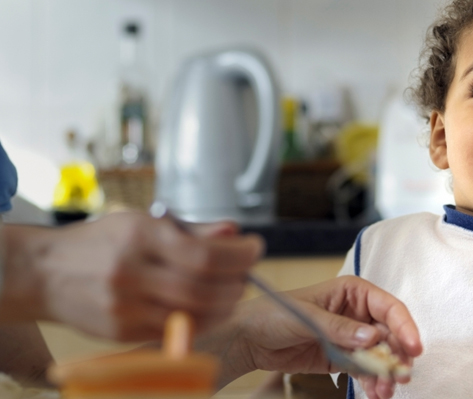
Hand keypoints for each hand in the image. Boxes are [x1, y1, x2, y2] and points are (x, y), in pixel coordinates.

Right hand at [0, 212, 262, 340]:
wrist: (47, 272)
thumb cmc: (101, 242)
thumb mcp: (143, 222)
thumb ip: (192, 230)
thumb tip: (233, 232)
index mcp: (139, 235)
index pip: (205, 253)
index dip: (240, 255)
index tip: (256, 249)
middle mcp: (131, 270)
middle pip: (204, 287)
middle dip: (237, 282)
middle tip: (247, 274)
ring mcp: (124, 305)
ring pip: (194, 314)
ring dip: (226, 305)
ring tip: (233, 291)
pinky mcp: (121, 331)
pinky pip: (174, 330)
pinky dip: (202, 321)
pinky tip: (209, 308)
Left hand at [217, 276, 421, 392]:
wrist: (249, 338)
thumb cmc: (274, 313)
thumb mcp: (307, 317)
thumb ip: (339, 327)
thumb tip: (371, 336)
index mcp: (351, 291)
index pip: (388, 307)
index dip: (404, 326)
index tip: (413, 347)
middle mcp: (355, 313)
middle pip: (389, 334)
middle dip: (397, 356)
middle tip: (400, 376)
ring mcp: (350, 337)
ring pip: (380, 356)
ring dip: (386, 374)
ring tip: (384, 391)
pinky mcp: (341, 358)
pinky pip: (365, 370)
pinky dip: (372, 382)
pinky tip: (376, 394)